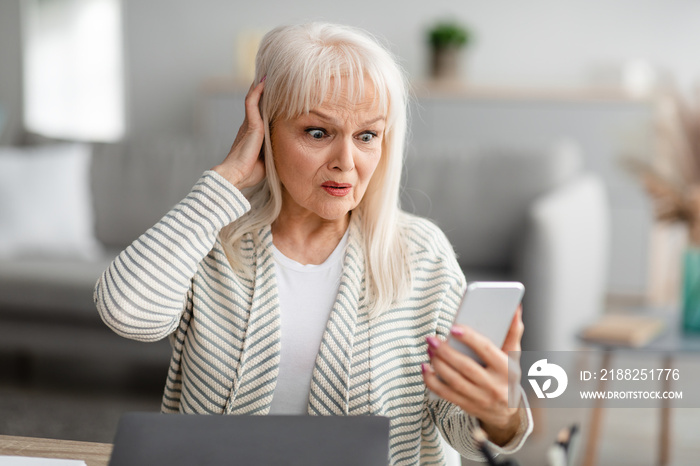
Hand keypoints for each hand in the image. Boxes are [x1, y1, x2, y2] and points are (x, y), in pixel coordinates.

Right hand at [212, 78, 266, 188]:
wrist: (236, 176)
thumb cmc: (249, 173)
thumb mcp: (266, 160)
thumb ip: (274, 152)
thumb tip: (287, 152)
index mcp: (252, 134)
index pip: (260, 113)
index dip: (265, 101)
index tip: (275, 92)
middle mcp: (249, 125)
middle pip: (256, 101)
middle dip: (263, 89)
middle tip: (273, 76)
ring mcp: (248, 124)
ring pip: (254, 98)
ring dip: (260, 86)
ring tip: (269, 73)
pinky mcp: (250, 125)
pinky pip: (252, 102)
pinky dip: (257, 91)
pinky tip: (264, 82)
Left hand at [422, 305, 524, 446]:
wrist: (507, 412)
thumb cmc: (507, 376)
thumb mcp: (513, 356)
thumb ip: (513, 331)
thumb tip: (515, 308)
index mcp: (506, 369)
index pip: (486, 350)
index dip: (470, 338)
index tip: (454, 328)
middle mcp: (494, 386)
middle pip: (466, 367)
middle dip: (445, 351)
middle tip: (431, 339)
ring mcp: (479, 398)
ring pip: (454, 380)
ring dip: (437, 364)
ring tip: (429, 349)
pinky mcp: (466, 405)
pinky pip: (445, 394)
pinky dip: (432, 381)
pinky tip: (425, 368)